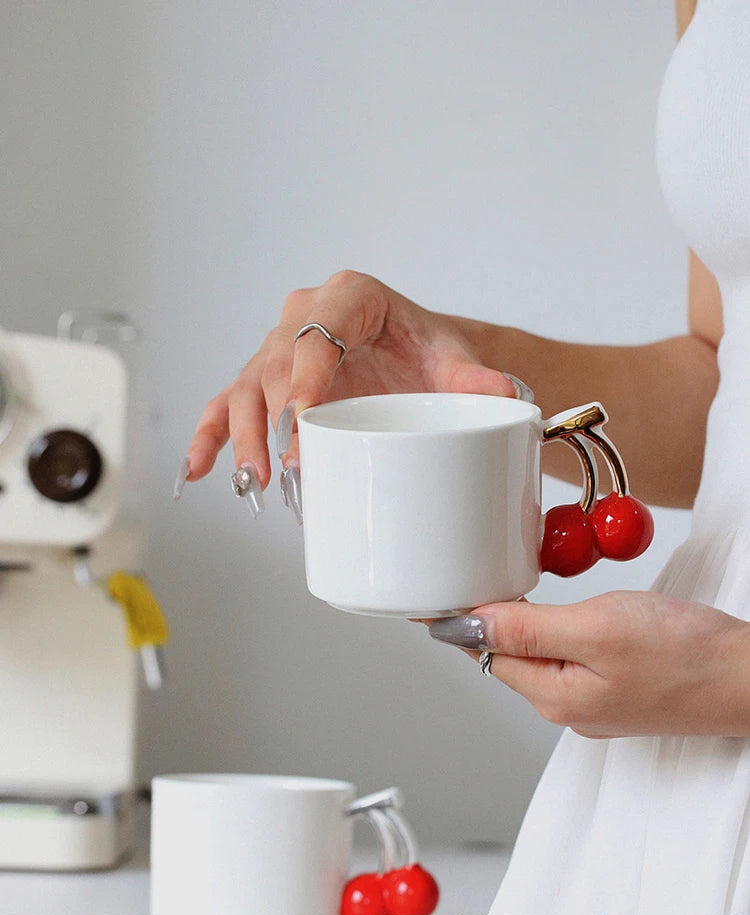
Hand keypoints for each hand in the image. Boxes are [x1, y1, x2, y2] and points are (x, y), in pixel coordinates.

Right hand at [183, 270, 515, 492]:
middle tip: (285, 468)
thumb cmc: (429, 354)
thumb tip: (502, 395)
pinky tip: (199, 470)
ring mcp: (281, 348)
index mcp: (352, 296)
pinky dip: (212, 436)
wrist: (417, 360)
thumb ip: (476, 378)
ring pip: (247, 387)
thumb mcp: (454, 361)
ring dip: (242, 435)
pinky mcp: (267, 382)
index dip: (306, 377)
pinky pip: (229, 404)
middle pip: (276, 364)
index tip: (305, 423)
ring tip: (250, 480)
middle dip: (274, 419)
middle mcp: (307, 314)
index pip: (318, 330)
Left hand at [428, 591, 749, 737]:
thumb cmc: (687, 654)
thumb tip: (465, 626)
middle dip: (482, 618)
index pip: (483, 651)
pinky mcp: (616, 689)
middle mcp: (567, 705)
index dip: (455, 618)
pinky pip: (566, 657)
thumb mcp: (597, 629)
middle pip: (505, 654)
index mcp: (554, 695)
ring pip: (536, 654)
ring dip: (517, 622)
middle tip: (464, 573)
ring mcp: (593, 700)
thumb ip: (528, 628)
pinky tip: (556, 609)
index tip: (430, 591)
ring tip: (501, 585)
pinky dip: (551, 629)